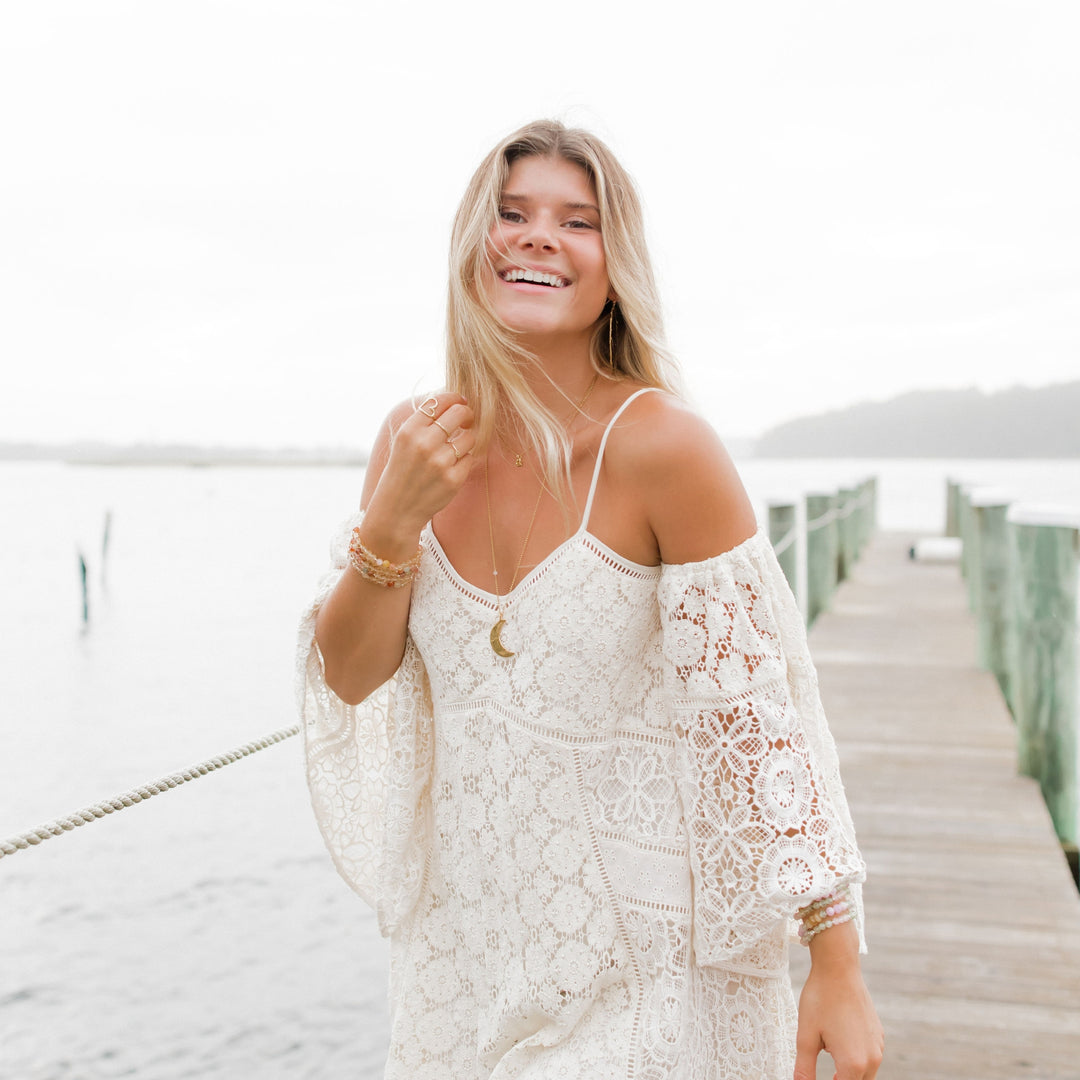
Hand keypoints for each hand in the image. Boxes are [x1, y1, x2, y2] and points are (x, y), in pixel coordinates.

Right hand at [364, 393, 475, 548]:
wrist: (396, 510)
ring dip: (467, 438)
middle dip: (467, 413)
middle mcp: (425, 444)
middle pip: (460, 413)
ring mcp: (440, 462)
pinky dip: (465, 460)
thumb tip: (453, 400)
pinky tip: (452, 465)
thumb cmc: (401, 471)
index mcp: (409, 430)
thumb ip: (423, 421)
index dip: (455, 397)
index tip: (460, 401)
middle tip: (466, 419)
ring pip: (470, 436)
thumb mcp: (403, 441)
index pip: (440, 400)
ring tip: (457, 446)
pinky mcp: (453, 479)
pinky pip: (471, 458)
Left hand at [794, 949, 882, 1079]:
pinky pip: (869, 1057)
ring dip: (848, 1073)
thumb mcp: (806, 1036)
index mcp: (853, 1064)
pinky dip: (856, 1058)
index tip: (816, 1076)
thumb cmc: (820, 999)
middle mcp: (872, 1059)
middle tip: (827, 1071)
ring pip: (865, 1074)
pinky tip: (839, 1040)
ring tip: (828, 1051)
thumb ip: (804, 1069)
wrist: (838, 967)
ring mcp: (878, 1046)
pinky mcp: (879, 1035)